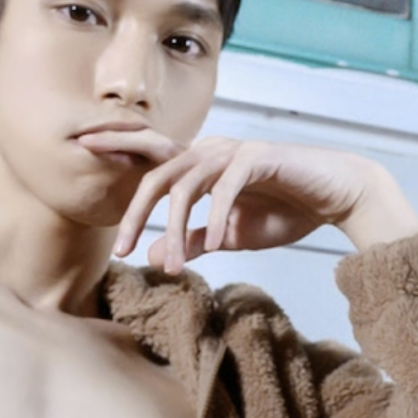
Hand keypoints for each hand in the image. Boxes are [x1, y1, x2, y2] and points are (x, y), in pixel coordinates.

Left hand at [107, 135, 417, 272]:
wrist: (335, 196)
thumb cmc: (286, 209)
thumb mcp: (230, 234)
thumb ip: (194, 240)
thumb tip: (155, 254)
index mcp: (201, 166)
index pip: (151, 159)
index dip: (117, 149)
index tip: (81, 150)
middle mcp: (211, 152)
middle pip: (158, 175)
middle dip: (135, 210)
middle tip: (120, 247)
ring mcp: (233, 152)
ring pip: (187, 185)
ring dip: (178, 229)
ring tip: (175, 268)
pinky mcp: (258, 158)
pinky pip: (226, 187)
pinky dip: (216, 216)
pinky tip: (214, 242)